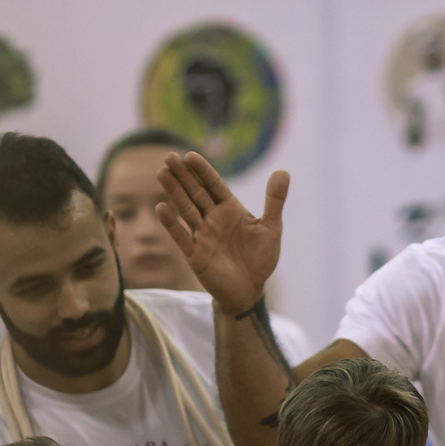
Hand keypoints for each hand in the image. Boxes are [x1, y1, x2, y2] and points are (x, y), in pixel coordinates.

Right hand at [155, 153, 285, 317]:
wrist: (250, 290)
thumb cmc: (260, 259)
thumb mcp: (271, 228)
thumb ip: (274, 200)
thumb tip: (283, 171)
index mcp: (230, 209)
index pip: (214, 185)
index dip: (202, 171)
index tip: (190, 155)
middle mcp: (213, 219)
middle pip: (196, 192)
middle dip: (183, 176)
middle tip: (169, 156)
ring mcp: (202, 235)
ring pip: (185, 209)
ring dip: (174, 192)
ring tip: (161, 173)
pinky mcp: (195, 254)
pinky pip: (181, 236)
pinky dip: (171, 223)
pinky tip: (161, 208)